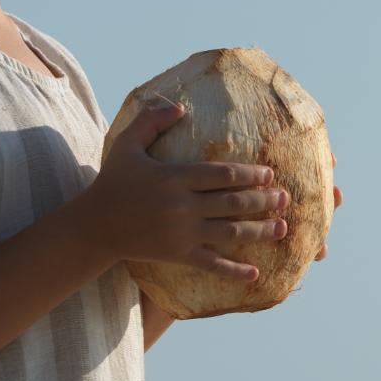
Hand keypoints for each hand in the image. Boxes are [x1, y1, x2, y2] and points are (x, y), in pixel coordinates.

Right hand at [82, 101, 286, 286]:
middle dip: (263, 200)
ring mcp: (180, 233)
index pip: (221, 174)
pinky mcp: (177, 254)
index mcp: (173, 177)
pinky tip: (255, 273)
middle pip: (232, 203)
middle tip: (285, 198)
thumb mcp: (126, 144)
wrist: (94, 226)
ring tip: (282, 228)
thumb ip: (151, 121)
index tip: (269, 173)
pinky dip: (234, 271)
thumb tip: (181, 107)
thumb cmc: (112, 182)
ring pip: (230, 233)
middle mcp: (181, 205)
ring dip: (260, 231)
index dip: (249, 174)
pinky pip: (211, 264)